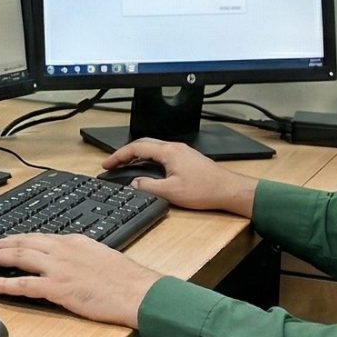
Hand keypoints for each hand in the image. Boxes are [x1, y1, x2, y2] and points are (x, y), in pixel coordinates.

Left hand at [0, 233, 164, 327]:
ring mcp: (58, 268)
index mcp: (74, 241)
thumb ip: (80, 255)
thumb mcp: (100, 256)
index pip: (38, 237)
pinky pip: (23, 284)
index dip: (17, 239)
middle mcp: (62, 249)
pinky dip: (3, 284)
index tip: (5, 241)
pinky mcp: (58, 288)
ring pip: (18, 257)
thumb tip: (68, 262)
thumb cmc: (127, 280)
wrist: (140, 293)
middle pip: (22, 242)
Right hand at [105, 140, 256, 217]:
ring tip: (125, 167)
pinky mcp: (187, 160)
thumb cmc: (205, 190)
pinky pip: (162, 155)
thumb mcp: (171, 192)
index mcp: (168, 152)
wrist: (229, 191)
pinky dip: (149, 160)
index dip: (118, 155)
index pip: (136, 148)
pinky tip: (148, 170)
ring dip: (137, 156)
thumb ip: (148, 186)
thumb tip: (133, 184)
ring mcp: (182, 153)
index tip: (107, 163)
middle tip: (113, 164)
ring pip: (153, 150)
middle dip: (125, 153)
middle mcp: (175, 148)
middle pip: (143, 145)